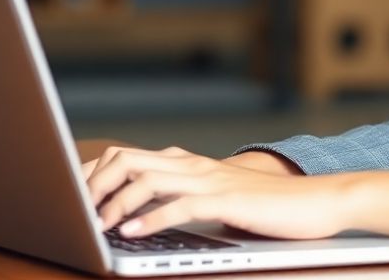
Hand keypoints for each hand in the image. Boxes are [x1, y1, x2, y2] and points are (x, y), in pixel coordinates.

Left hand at [81, 145, 388, 242]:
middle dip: (93, 184)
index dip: (92, 172)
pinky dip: (151, 218)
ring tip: (98, 224)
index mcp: (188, 162)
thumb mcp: (217, 198)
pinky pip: (180, 206)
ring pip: (147, 180)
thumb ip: (184, 198)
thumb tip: (142, 216)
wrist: (318, 201)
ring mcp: (209, 180)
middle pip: (126, 160)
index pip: (126, 155)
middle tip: (75, 210)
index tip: (70, 194)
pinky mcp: (225, 201)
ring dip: (116, 203)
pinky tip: (133, 233)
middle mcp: (193, 164)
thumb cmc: (268, 207)